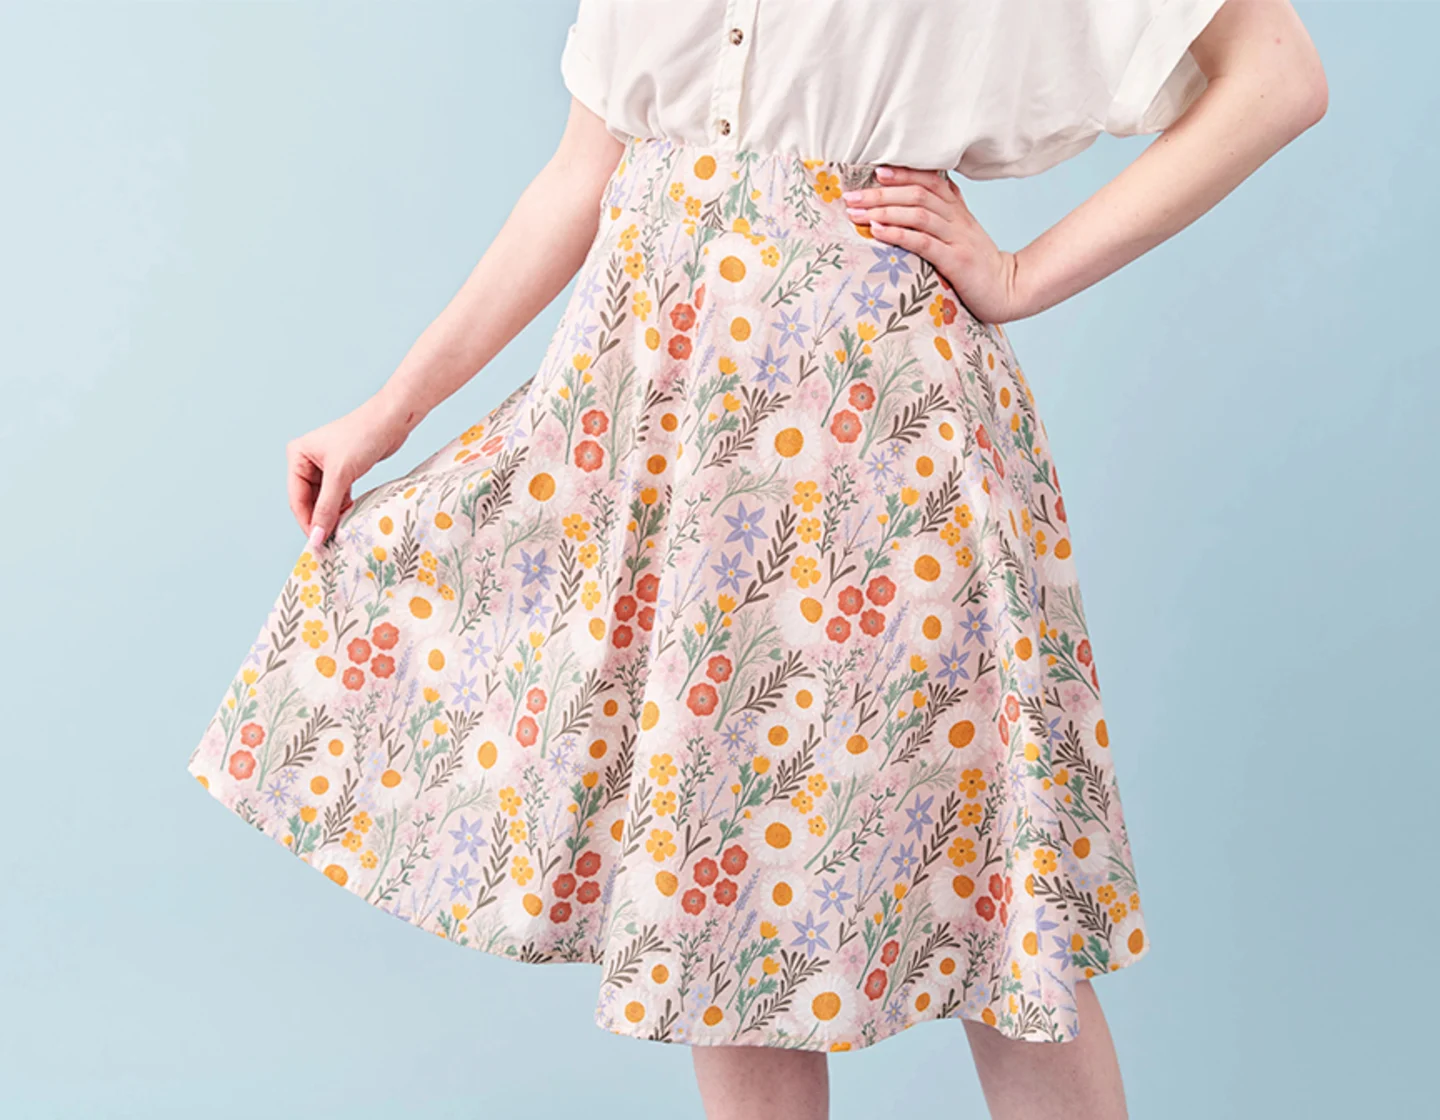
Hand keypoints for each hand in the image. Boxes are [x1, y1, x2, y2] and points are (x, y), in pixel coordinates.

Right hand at [286, 392, 419, 549]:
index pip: (296, 497)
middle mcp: (307, 460)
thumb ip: (327, 507)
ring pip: (324, 499)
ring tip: (340, 534)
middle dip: (319, 520)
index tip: (317, 544)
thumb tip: (317, 537)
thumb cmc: (362, 437)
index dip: (306, 521)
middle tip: (329, 543)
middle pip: (309, 500)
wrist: (392, 420)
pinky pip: (337, 495)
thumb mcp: (340, 475)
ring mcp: (325, 465)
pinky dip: (342, 507)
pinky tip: (348, 519)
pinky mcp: (343, 470)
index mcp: (297, 455)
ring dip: (331, 515)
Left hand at [842, 166, 1028, 323]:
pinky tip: (878, 231)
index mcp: (957, 210)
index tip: (876, 171)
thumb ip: (941, 216)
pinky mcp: (956, 261)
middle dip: (881, 193)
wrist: (1007, 290)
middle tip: (852, 196)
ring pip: (918, 214)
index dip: (904, 173)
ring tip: (856, 213)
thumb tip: (910, 203)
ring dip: (884, 210)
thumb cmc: (976, 265)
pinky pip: (923, 242)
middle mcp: (957, 219)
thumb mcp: (961, 234)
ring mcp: (957, 238)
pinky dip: (898, 234)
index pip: (930, 181)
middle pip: (918, 194)